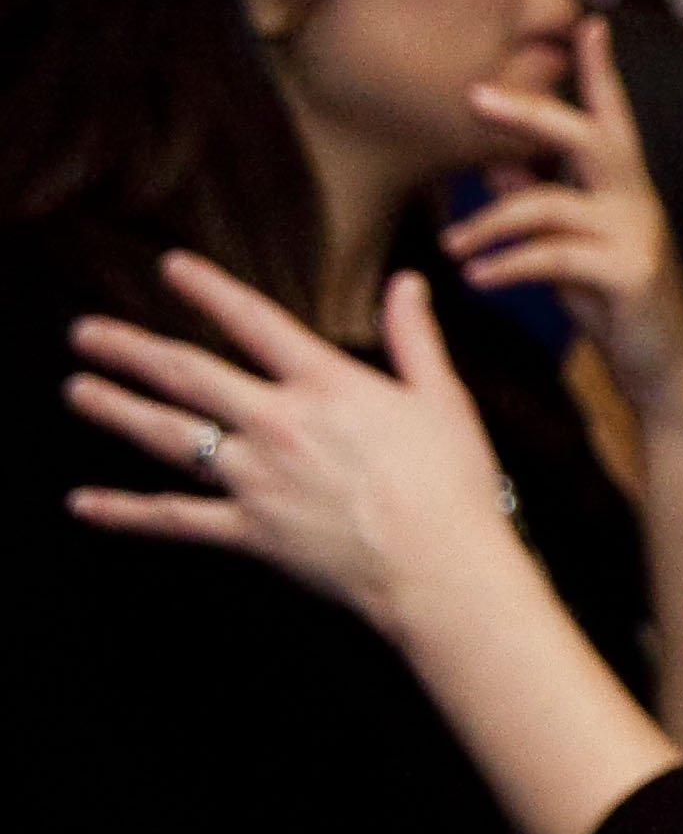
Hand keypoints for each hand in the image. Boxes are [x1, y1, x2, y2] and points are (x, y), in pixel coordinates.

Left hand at [65, 258, 533, 644]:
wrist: (440, 567)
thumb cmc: (454, 485)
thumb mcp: (443, 399)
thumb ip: (416, 338)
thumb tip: (408, 283)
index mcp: (327, 386)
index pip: (255, 322)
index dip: (209, 290)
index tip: (170, 267)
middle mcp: (278, 423)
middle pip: (189, 374)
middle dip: (132, 349)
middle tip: (86, 333)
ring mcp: (256, 478)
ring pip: (170, 435)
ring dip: (116, 409)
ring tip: (78, 390)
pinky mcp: (249, 531)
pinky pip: (174, 519)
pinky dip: (125, 513)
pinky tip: (84, 504)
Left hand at [453, 18, 682, 419]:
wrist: (666, 368)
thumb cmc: (614, 302)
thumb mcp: (571, 244)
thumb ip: (537, 199)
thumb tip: (493, 160)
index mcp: (625, 186)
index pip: (613, 116)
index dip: (601, 69)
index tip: (590, 23)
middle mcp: (637, 199)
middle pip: (584, 135)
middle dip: (528, 112)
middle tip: (473, 97)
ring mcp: (637, 234)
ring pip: (548, 205)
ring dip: (487, 224)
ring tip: (451, 246)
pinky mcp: (629, 274)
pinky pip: (551, 257)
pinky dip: (505, 266)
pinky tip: (476, 279)